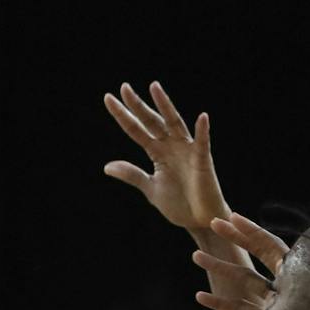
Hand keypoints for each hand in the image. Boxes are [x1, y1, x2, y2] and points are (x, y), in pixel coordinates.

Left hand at [103, 82, 228, 233]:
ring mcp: (187, 151)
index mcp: (157, 153)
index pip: (136, 130)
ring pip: (174, 124)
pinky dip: (203, 131)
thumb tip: (107, 166)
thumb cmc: (179, 204)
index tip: (108, 98)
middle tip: (124, 87)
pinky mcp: (202, 160)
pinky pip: (202, 143)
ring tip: (154, 88)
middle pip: (152, 121)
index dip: (123, 116)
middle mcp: (171, 146)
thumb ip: (132, 175)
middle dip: (138, 106)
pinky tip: (202, 117)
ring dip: (165, 106)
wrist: (200, 221)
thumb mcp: (151, 188)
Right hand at [193, 213, 290, 309]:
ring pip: (244, 280)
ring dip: (220, 268)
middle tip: (214, 223)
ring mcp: (275, 303)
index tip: (232, 217)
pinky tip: (200, 297)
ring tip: (196, 256)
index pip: (273, 247)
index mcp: (297, 278)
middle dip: (236, 238)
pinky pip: (242, 309)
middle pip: (259, 254)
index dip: (252, 232)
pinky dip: (222, 303)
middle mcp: (285, 286)